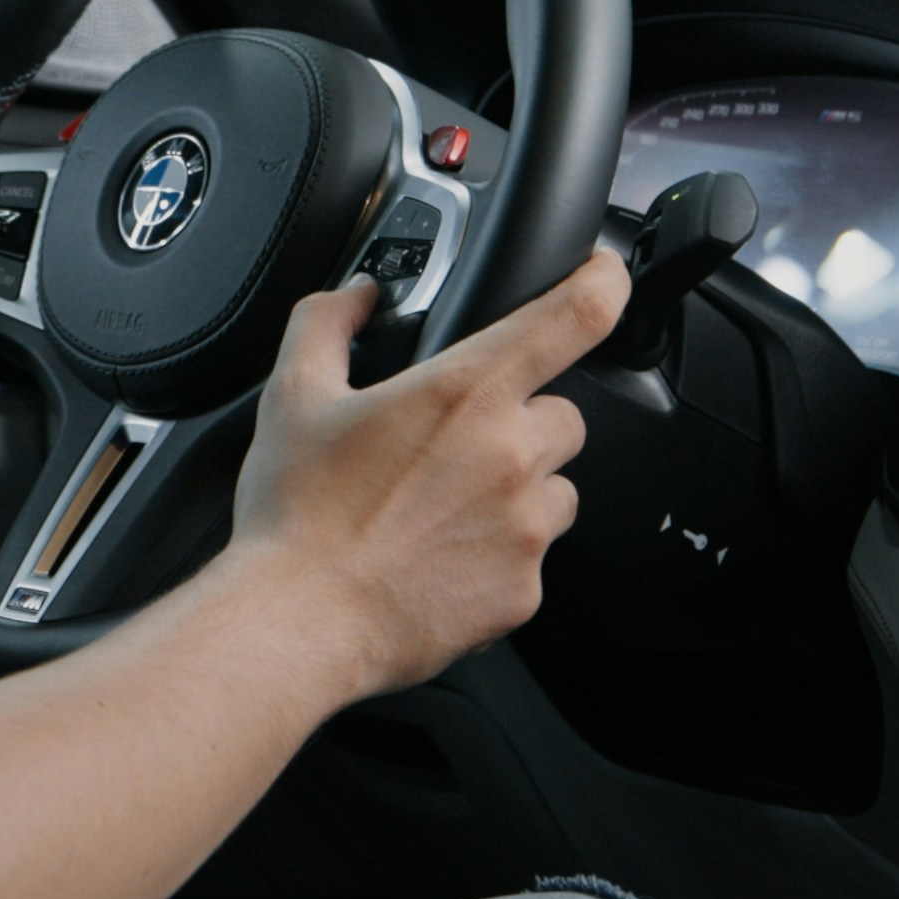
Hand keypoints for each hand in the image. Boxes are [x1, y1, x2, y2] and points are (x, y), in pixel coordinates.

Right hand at [216, 249, 630, 699]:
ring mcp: (525, 527)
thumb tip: (359, 296)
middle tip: (458, 443)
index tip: (604, 275)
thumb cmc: (296, 515)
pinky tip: (441, 557)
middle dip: (522, 421)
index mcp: (467, 392)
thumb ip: (329, 322)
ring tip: (447, 507)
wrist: (297, 623)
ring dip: (520, 489)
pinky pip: (534, 556)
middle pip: (565, 414)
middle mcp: (512, 454)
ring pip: (557, 489)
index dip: (604, 281)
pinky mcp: (524, 590)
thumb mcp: (293, 395)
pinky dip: (500, 553)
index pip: (577, 315)